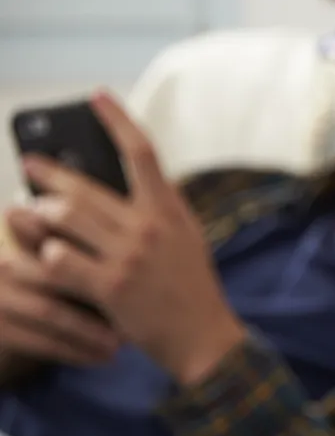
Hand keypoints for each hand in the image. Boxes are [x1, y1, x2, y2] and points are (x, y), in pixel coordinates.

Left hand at [20, 92, 244, 383]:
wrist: (205, 338)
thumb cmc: (193, 288)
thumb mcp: (188, 239)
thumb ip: (162, 209)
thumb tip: (135, 180)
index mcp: (170, 211)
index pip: (143, 153)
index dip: (117, 120)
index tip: (96, 97)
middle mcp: (149, 228)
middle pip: (85, 187)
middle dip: (48, 174)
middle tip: (30, 164)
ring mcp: (128, 257)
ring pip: (65, 219)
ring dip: (40, 215)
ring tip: (29, 215)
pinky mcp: (110, 287)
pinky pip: (60, 260)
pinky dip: (45, 256)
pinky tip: (41, 256)